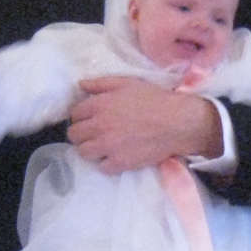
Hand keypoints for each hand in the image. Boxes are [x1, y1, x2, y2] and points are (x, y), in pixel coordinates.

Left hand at [69, 76, 223, 172]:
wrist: (176, 122)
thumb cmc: (154, 99)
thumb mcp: (127, 83)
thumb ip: (101, 83)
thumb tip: (80, 85)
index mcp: (99, 104)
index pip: (74, 114)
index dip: (81, 116)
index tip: (89, 119)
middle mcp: (99, 126)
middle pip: (74, 135)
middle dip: (81, 134)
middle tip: (93, 134)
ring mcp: (108, 146)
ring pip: (83, 152)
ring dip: (90, 149)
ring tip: (102, 147)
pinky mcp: (120, 162)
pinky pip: (102, 167)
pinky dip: (107, 163)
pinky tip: (115, 156)